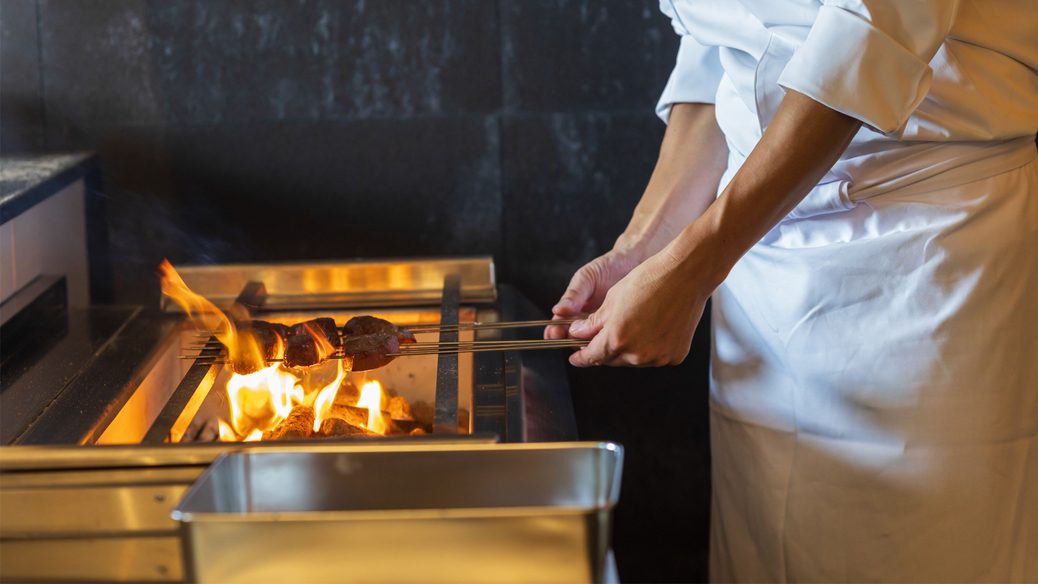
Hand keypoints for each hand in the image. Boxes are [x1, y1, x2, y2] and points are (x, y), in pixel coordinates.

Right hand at [545, 248, 643, 339]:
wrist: (633, 262)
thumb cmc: (607, 267)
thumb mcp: (586, 277)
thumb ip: (574, 294)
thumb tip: (558, 310)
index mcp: (572, 308)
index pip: (558, 325)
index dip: (553, 331)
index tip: (554, 332)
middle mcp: (584, 320)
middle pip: (571, 338)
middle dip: (567, 341)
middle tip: (569, 338)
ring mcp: (601, 326)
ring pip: (589, 343)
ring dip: (587, 344)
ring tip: (588, 340)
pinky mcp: (616, 328)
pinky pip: (608, 339)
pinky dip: (606, 341)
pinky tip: (606, 338)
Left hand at [566, 245, 714, 366]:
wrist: (686, 275)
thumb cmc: (649, 280)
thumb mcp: (612, 299)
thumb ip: (593, 323)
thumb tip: (577, 334)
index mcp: (616, 338)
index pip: (592, 356)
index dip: (581, 357)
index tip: (575, 358)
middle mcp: (637, 354)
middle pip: (611, 360)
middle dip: (603, 350)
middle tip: (600, 338)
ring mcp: (657, 357)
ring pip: (632, 360)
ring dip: (626, 350)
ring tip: (630, 327)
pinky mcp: (674, 356)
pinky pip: (654, 358)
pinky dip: (647, 349)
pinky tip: (650, 330)